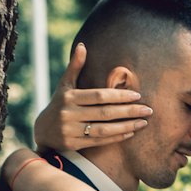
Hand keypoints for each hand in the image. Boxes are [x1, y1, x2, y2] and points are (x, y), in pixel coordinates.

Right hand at [33, 43, 152, 151]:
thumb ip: (75, 66)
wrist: (42, 131)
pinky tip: (130, 133)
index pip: (99, 96)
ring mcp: (70, 131)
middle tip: (148, 109)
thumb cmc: (59, 104)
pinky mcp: (73, 145)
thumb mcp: (64, 85)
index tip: (137, 95)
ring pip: (103, 129)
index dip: (119, 95)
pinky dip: (116, 137)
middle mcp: (69, 114)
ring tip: (143, 123)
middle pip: (104, 113)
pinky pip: (99, 141)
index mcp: (69, 97)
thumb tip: (83, 46)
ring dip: (126, 126)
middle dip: (128, 111)